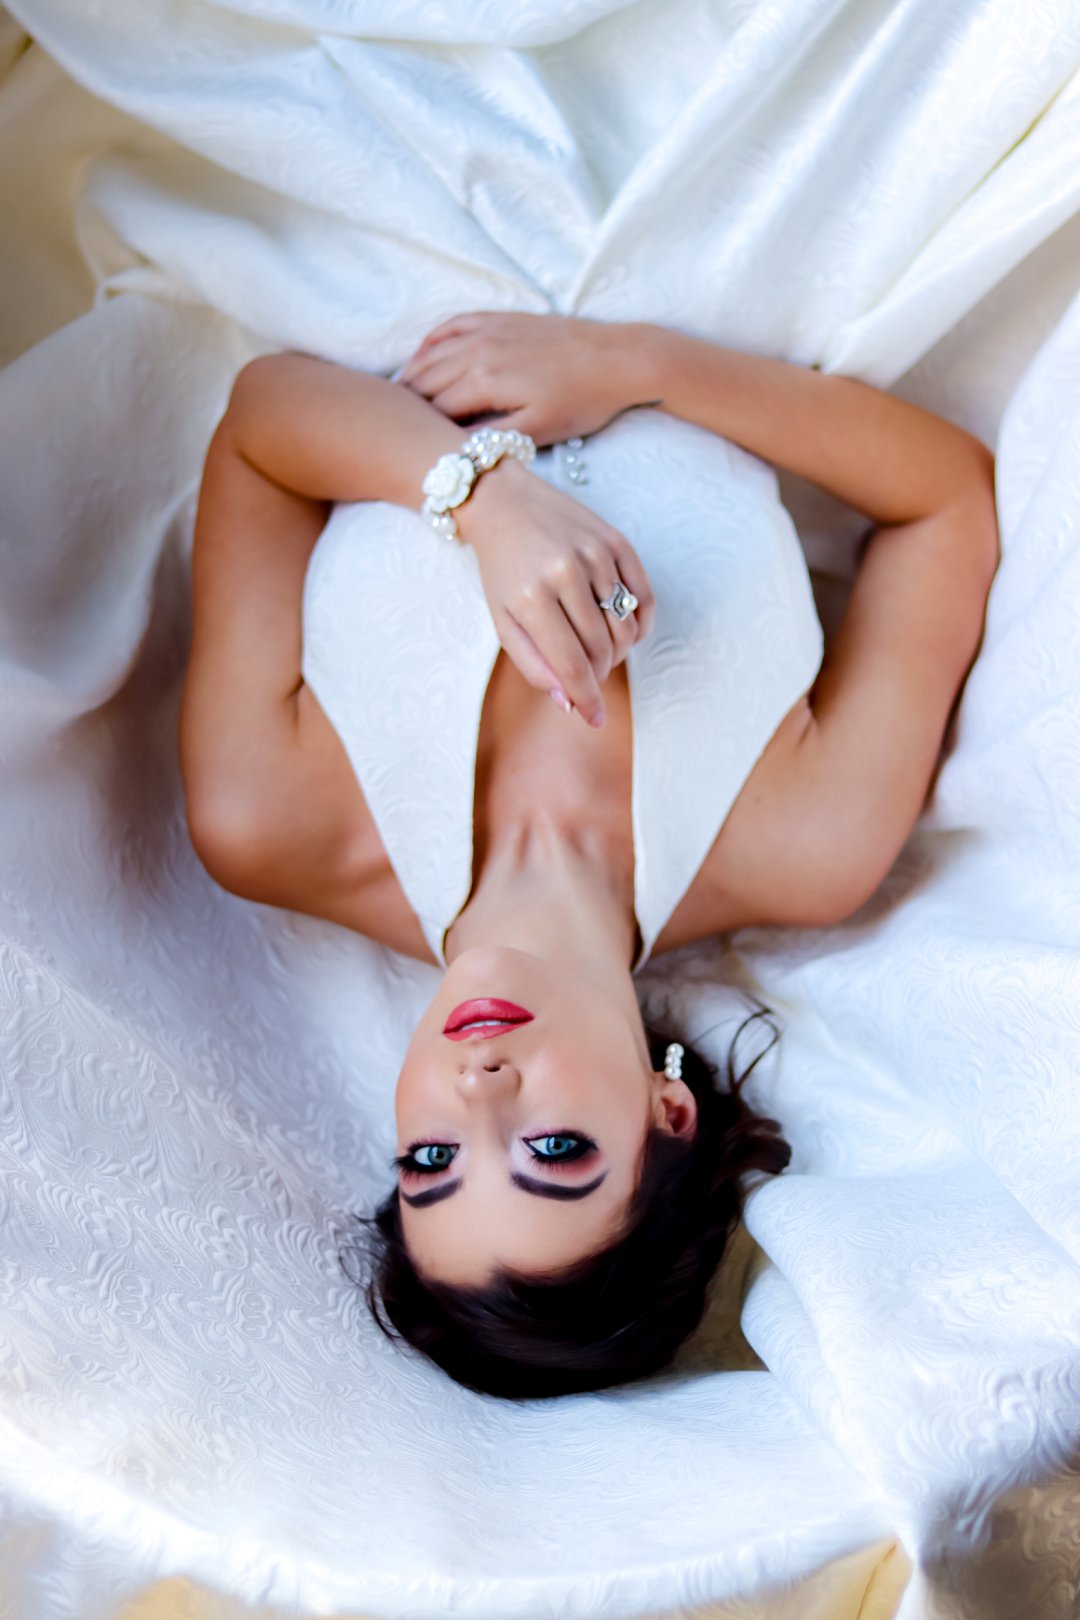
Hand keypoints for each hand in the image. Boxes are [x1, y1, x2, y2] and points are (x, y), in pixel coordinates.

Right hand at [399, 312, 647, 445]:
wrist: (618, 358)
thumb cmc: (581, 402)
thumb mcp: (537, 433)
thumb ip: (490, 439)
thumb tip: (454, 449)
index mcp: (484, 381)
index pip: (433, 409)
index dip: (415, 429)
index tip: (398, 445)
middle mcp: (478, 350)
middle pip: (425, 379)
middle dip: (404, 403)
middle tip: (386, 424)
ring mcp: (489, 330)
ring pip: (433, 352)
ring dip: (411, 373)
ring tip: (396, 397)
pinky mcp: (501, 318)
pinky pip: (453, 324)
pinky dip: (432, 340)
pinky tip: (423, 353)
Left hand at [456, 458, 654, 727]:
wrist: (504, 502)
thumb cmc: (502, 568)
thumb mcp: (502, 619)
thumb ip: (534, 664)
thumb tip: (569, 701)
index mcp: (530, 597)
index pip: (571, 664)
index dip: (587, 697)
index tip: (595, 719)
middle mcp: (565, 572)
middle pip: (602, 647)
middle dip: (599, 672)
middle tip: (588, 672)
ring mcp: (594, 553)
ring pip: (625, 626)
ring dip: (618, 649)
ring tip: (600, 648)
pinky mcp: (616, 539)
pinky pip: (643, 595)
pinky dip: (639, 622)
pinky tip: (624, 628)